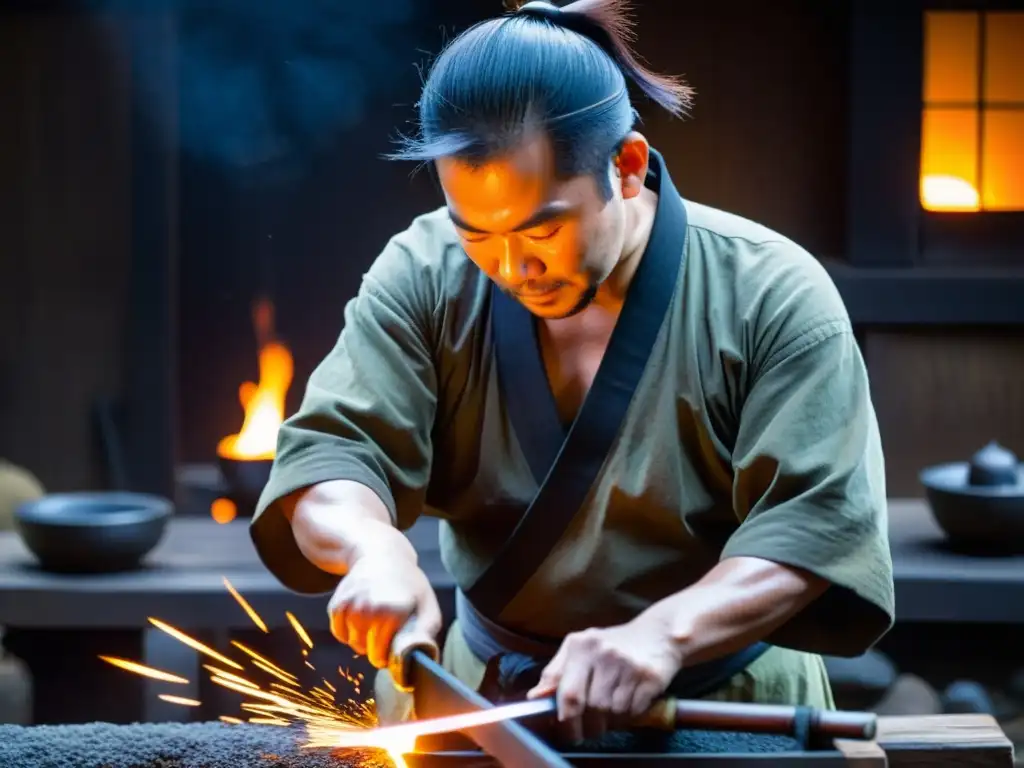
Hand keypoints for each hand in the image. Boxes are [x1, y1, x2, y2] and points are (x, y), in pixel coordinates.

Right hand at [327, 553, 441, 669]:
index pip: (384, 656)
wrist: (380, 555)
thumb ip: (425, 633)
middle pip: (369, 652)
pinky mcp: (336, 605)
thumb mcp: (427, 605)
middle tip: (389, 631)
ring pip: (354, 644)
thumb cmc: (408, 584)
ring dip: (364, 640)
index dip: (390, 656)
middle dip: (378, 650)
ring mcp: (351, 606)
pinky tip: (362, 615)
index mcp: (394, 611)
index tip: (396, 648)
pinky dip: (349, 631)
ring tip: (377, 620)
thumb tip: (418, 662)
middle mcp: (369, 609)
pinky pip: (340, 633)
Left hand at [526, 612, 682, 741]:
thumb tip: (535, 697)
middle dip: (590, 724)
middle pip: (591, 708)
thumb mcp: (579, 649)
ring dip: (611, 719)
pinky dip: (629, 714)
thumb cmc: (611, 645)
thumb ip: (555, 672)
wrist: (658, 633)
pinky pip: (633, 712)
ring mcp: (629, 665)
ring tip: (612, 707)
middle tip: (591, 727)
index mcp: (581, 646)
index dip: (566, 720)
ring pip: (612, 713)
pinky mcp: (650, 678)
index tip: (567, 731)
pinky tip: (630, 700)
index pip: (568, 694)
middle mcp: (604, 653)